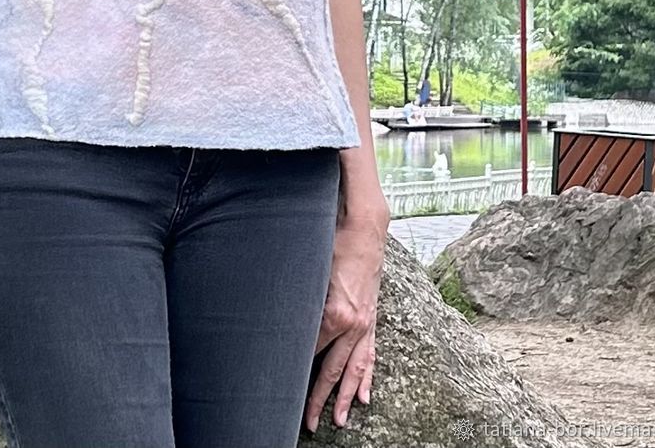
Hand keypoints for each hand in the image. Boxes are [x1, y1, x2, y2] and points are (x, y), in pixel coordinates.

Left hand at [304, 208, 387, 433]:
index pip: (311, 350)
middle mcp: (353, 325)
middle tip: (309, 423)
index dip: (296, 369)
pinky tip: (366, 396)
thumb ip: (300, 299)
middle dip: (320, 397)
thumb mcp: (310, 272)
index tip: (284, 389)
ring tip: (340, 421)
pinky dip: (368, 378)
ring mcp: (365, 325)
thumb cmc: (334, 245)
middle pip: (334, 370)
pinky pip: (370, 356)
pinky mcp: (372, 321)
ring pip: (355, 370)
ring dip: (347, 398)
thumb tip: (282, 320)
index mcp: (335, 314)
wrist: (365, 230)